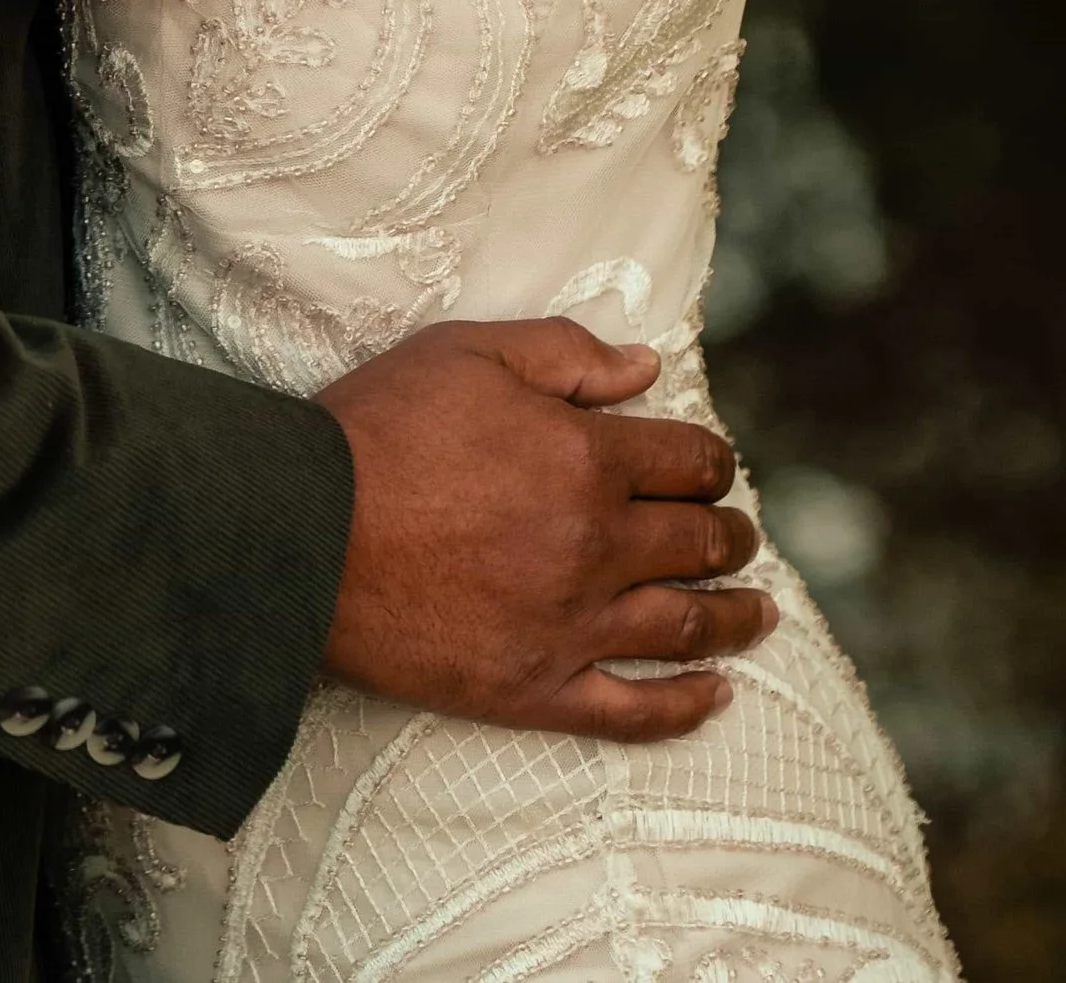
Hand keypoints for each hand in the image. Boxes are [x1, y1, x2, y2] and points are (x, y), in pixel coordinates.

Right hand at [318, 319, 773, 740]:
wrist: (304, 531)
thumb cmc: (381, 429)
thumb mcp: (470, 353)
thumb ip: (567, 353)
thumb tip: (645, 366)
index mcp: (586, 460)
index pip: (687, 462)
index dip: (711, 462)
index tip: (712, 467)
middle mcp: (595, 547)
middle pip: (696, 544)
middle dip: (729, 535)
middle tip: (738, 536)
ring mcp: (570, 626)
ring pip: (683, 627)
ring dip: (734, 617)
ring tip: (760, 612)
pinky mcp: (535, 689)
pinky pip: (633, 712)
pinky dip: (685, 707)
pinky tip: (717, 696)